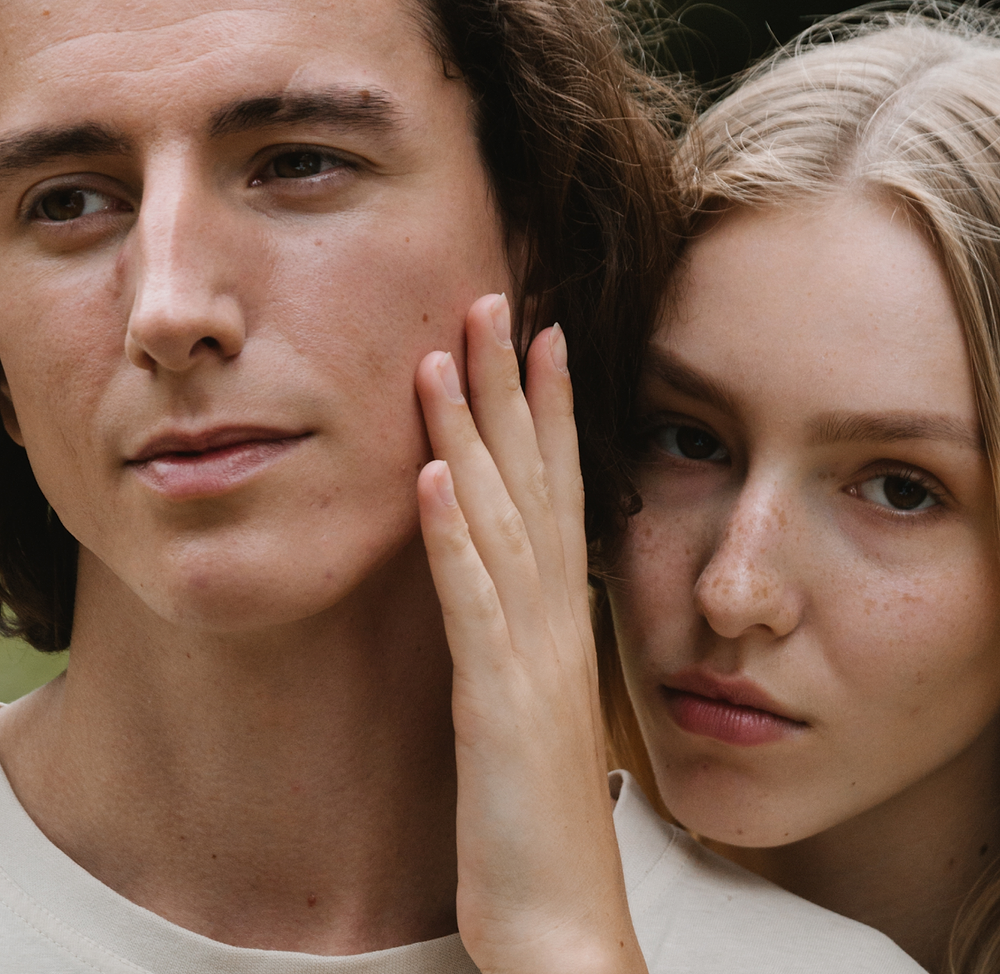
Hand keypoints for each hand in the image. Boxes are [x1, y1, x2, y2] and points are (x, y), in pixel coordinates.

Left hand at [415, 294, 646, 973]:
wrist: (559, 914)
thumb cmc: (539, 811)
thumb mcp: (529, 702)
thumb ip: (517, 632)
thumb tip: (494, 574)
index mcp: (559, 616)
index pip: (557, 487)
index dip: (548, 407)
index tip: (539, 333)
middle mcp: (552, 619)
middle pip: (532, 480)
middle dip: (509, 386)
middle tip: (491, 301)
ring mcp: (527, 655)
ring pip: (498, 522)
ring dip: (469, 434)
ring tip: (443, 357)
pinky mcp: (496, 702)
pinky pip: (471, 603)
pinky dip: (451, 537)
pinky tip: (430, 475)